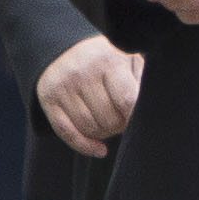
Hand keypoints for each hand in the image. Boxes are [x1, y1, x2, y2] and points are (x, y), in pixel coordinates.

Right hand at [33, 38, 141, 158]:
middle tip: (124, 121)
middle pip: (108, 119)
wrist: (66, 49)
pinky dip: (84, 146)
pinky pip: (65, 132)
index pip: (127, 101)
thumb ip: (142, 83)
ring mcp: (62, 86)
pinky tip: (99, 150)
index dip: (135, 118)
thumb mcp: (130, 61)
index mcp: (108, 60)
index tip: (140, 121)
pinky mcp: (48, 98)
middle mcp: (82, 72)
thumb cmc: (110, 60)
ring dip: (104, 135)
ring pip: (88, 127)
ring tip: (112, 125)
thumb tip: (150, 112)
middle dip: (120, 126)